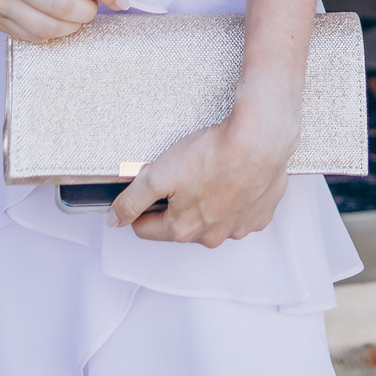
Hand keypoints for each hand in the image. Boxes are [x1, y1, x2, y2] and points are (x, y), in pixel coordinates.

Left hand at [110, 73, 299, 246]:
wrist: (259, 139)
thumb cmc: (212, 154)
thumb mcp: (157, 174)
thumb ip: (132, 201)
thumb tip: (115, 220)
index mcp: (183, 230)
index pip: (147, 229)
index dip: (140, 208)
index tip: (147, 190)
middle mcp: (212, 236)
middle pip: (181, 226)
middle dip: (177, 204)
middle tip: (182, 174)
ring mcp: (239, 227)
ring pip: (212, 220)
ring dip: (207, 203)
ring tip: (211, 172)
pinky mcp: (260, 214)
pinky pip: (240, 212)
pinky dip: (235, 199)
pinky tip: (233, 177)